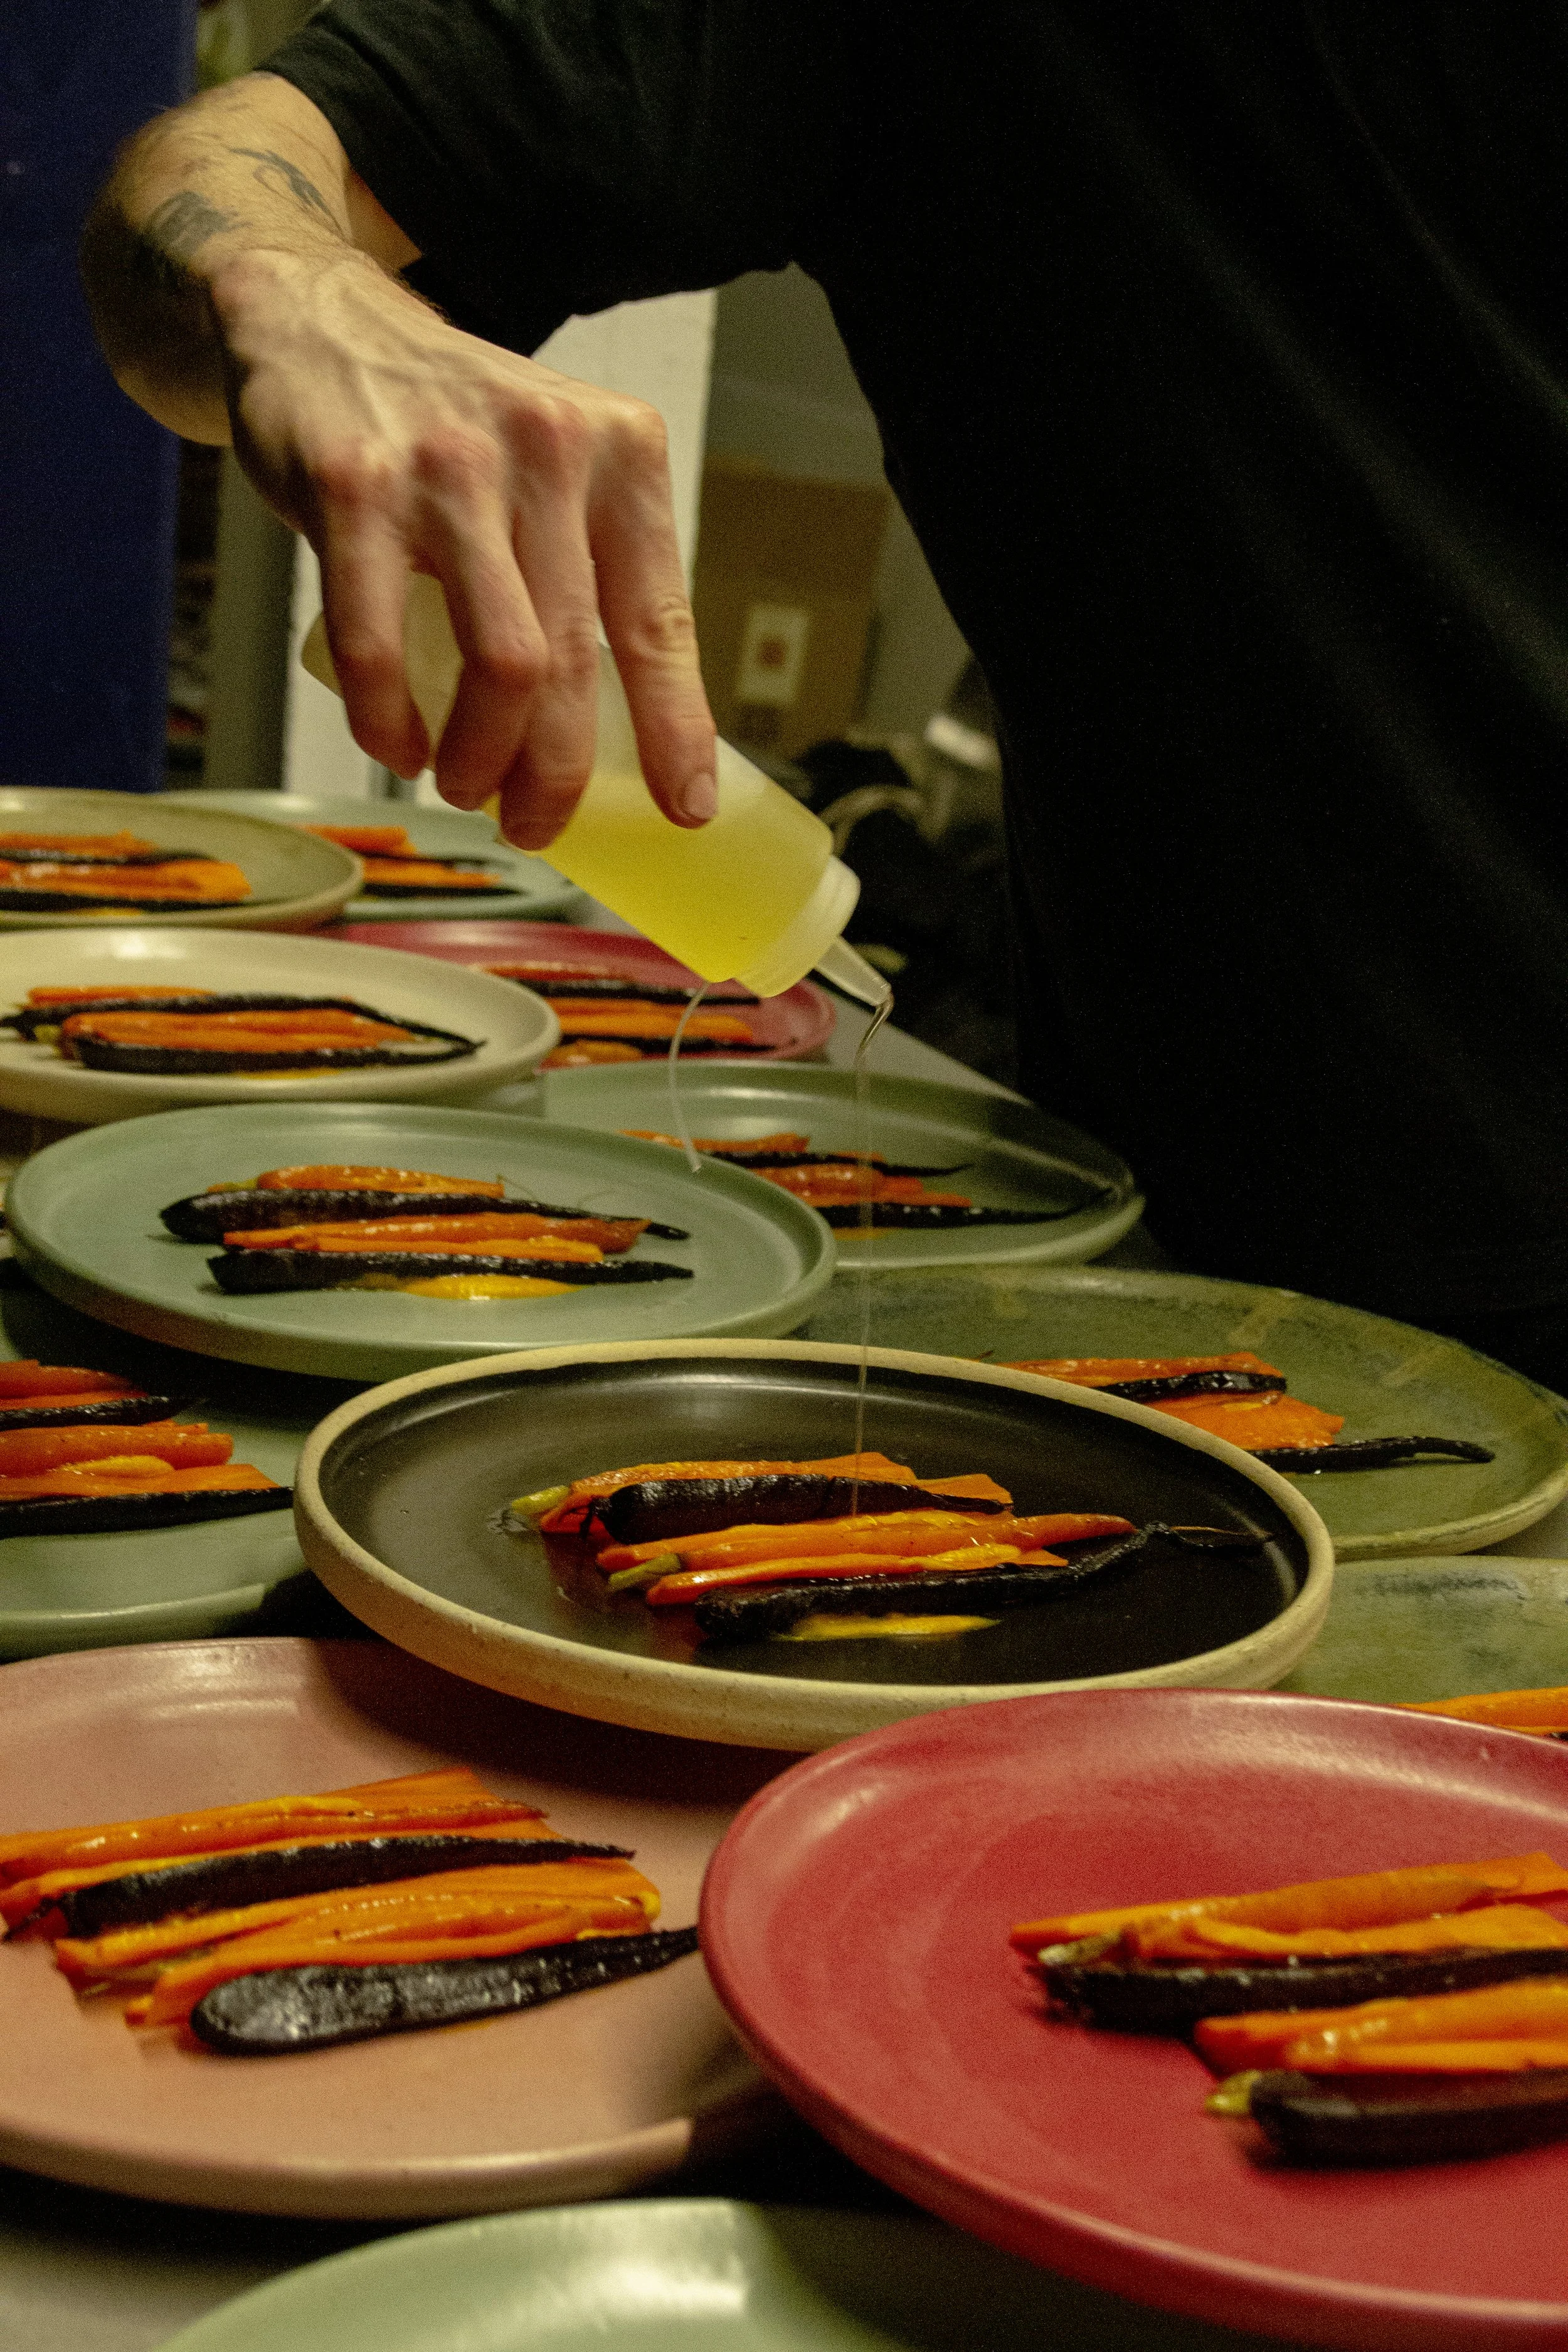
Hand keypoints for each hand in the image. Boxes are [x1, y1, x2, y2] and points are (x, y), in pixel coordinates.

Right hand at [216, 246, 716, 847]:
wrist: (319, 319)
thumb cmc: (451, 425)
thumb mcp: (554, 463)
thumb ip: (593, 564)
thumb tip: (632, 719)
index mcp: (618, 452)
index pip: (659, 619)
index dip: (676, 727)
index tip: (685, 807)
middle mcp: (545, 449)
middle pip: (573, 661)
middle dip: (557, 771)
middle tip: (533, 820)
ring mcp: (446, 466)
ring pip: (497, 662)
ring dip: (483, 755)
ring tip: (466, 783)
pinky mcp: (353, 486)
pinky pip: (379, 645)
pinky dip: (391, 720)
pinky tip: (398, 744)